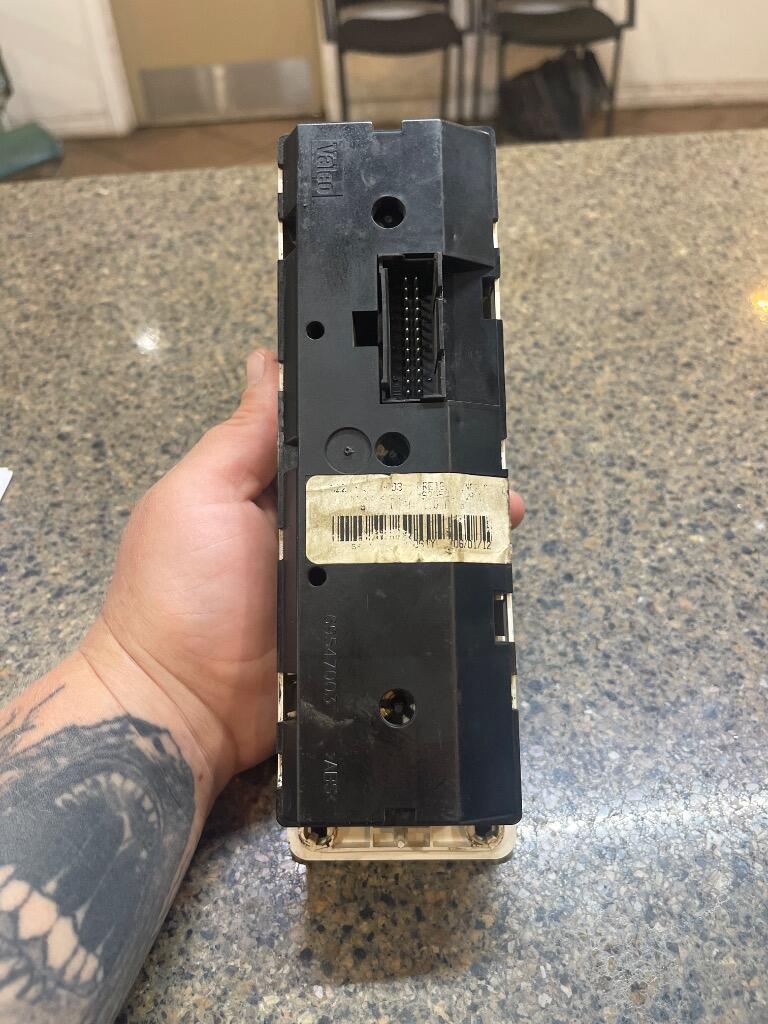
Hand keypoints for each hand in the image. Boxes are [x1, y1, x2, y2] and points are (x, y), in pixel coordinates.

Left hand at [81, 349, 524, 793]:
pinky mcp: (361, 631)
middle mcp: (314, 532)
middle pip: (385, 494)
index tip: (433, 403)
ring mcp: (341, 584)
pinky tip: (484, 569)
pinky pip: (410, 603)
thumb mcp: (196, 496)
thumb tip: (266, 362)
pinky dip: (447, 587)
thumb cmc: (175, 593)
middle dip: (438, 475)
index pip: (340, 443)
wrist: (183, 708)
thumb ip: (241, 436)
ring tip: (500, 509)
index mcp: (277, 491)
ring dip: (453, 526)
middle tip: (485, 462)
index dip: (382, 424)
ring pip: (409, 547)